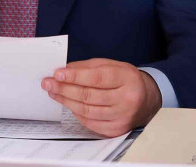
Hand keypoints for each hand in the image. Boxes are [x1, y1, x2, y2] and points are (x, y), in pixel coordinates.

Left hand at [41, 58, 161, 136]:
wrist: (146, 99)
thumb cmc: (125, 79)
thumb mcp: (111, 65)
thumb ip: (88, 67)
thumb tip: (64, 71)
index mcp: (127, 79)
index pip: (97, 78)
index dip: (75, 76)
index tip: (57, 73)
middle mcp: (127, 100)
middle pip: (89, 95)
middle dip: (65, 89)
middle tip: (48, 83)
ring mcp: (122, 117)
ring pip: (87, 110)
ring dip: (66, 101)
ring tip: (53, 92)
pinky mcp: (116, 130)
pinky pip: (90, 122)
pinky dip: (76, 112)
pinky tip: (68, 103)